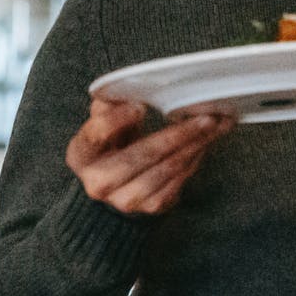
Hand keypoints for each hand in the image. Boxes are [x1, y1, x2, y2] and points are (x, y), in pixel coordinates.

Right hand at [66, 98, 234, 215]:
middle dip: (176, 134)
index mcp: (81, 155)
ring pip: (165, 170)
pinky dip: (195, 159)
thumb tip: (125, 88)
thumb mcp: (103, 125)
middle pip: (140, 155)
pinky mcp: (151, 207)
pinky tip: (206, 142)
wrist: (117, 189)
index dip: (117, 121)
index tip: (139, 107)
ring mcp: (126, 199)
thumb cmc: (112, 148)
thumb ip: (110, 106)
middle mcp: (100, 182)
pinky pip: (178, 181)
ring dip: (194, 146)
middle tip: (204, 117)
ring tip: (213, 127)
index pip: (95, 135)